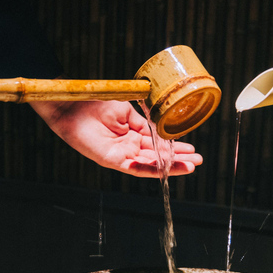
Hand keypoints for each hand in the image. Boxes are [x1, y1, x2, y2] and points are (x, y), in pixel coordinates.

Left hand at [30, 100, 202, 177]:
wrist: (75, 104)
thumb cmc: (97, 104)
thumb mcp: (127, 112)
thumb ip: (144, 123)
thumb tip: (162, 129)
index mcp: (133, 134)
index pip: (157, 145)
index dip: (175, 148)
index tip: (192, 149)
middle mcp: (128, 147)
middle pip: (157, 158)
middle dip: (178, 160)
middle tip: (198, 161)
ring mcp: (120, 154)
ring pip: (148, 165)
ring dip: (169, 167)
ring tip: (189, 167)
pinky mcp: (110, 159)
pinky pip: (132, 167)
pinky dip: (147, 168)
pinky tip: (162, 168)